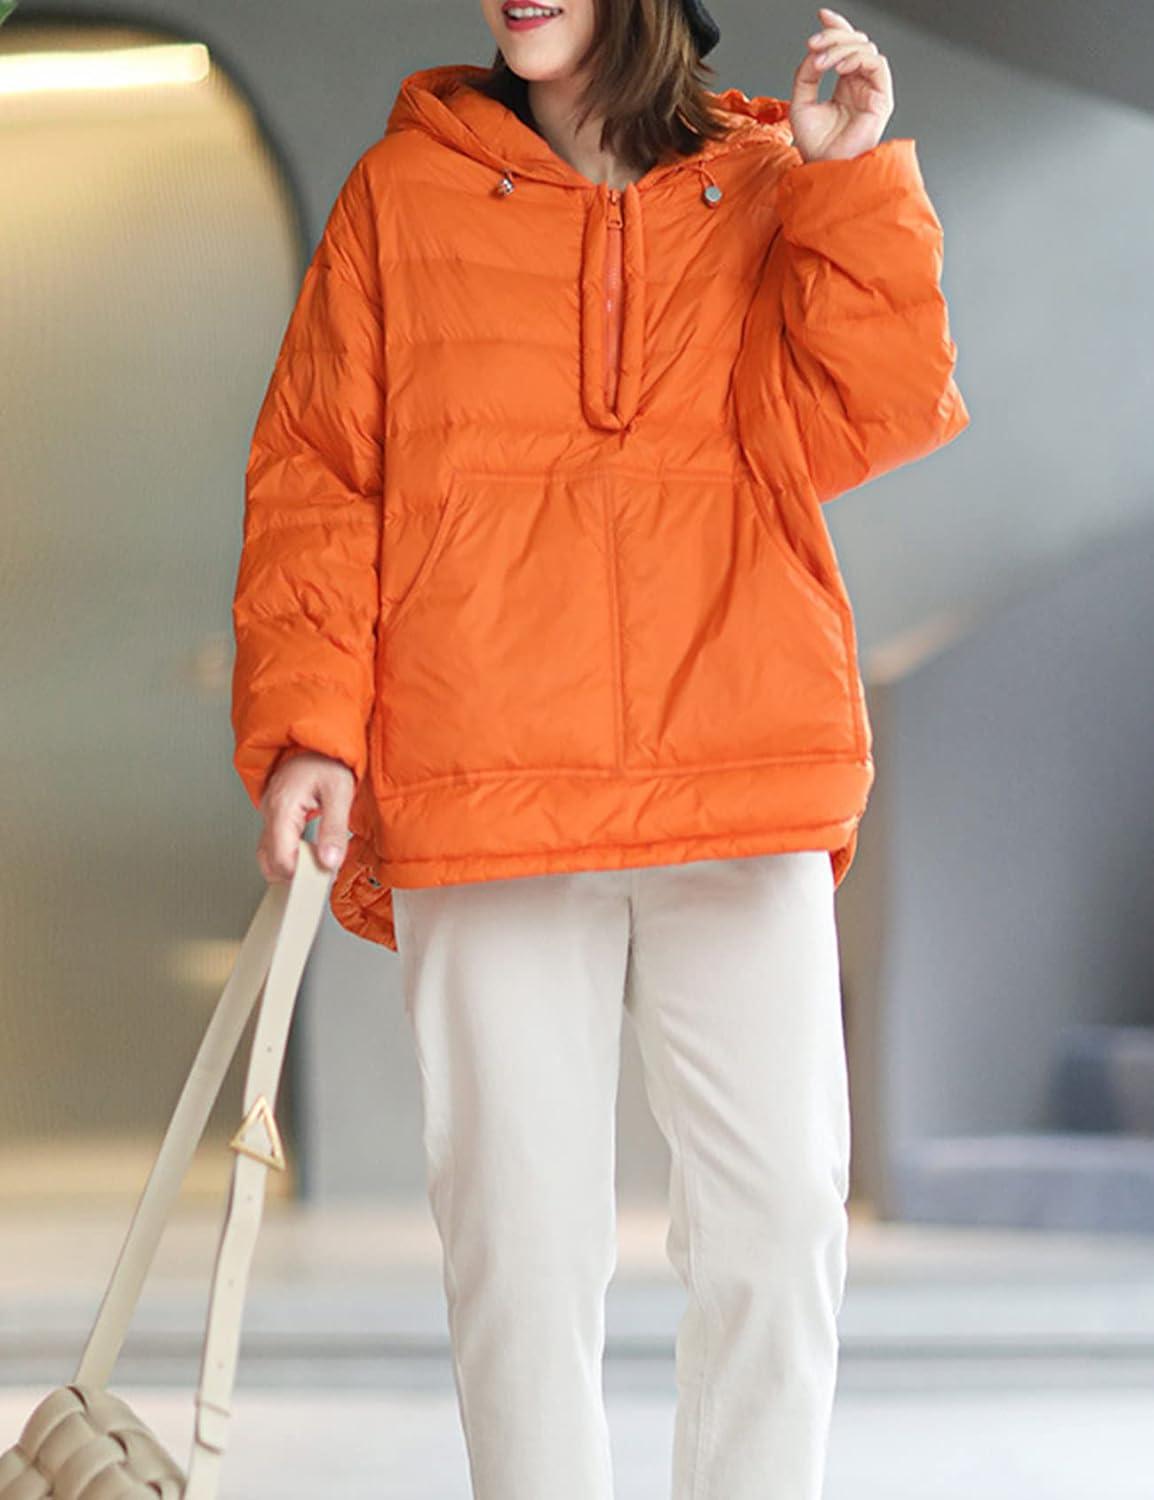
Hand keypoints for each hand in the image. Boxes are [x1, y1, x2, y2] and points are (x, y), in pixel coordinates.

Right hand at [257, 749, 353, 881]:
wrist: (317, 741)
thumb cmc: (328, 760)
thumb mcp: (340, 792)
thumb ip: (334, 829)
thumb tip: (329, 862)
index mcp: (282, 808)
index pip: (281, 860)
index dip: (302, 874)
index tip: (324, 874)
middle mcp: (269, 812)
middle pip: (270, 863)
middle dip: (295, 874)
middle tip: (321, 871)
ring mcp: (268, 814)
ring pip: (268, 856)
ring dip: (290, 866)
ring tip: (317, 863)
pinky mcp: (274, 815)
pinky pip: (273, 845)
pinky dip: (288, 855)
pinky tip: (308, 853)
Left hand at [790, 7, 893, 162]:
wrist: (823, 168)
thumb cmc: (815, 145)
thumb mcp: (800, 102)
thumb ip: (806, 73)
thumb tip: (814, 50)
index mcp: (844, 84)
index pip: (845, 47)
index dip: (836, 27)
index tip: (821, 15)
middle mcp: (860, 84)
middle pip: (855, 42)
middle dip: (833, 37)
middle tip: (813, 44)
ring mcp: (872, 90)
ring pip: (865, 48)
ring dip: (841, 48)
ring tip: (821, 63)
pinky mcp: (882, 98)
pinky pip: (876, 63)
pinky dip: (857, 58)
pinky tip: (840, 67)